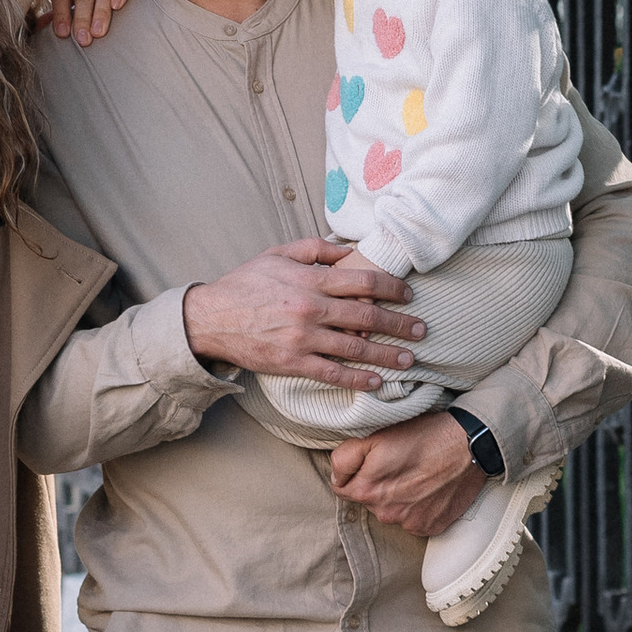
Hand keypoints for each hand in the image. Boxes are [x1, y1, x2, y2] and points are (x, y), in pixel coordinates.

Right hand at [182, 239, 425, 388]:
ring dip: (387, 355)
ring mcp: (303, 339)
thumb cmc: (245, 284)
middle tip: (421, 330)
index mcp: (310, 280)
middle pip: (368, 316)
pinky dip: (357, 379)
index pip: (364, 281)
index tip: (408, 295)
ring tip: (408, 359)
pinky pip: (332, 373)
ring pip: (355, 348)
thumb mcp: (278, 254)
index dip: (393, 288)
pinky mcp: (293, 363)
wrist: (210, 318)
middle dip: (400, 324)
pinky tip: (375, 382)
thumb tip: (350, 249)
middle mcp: (311, 309)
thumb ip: (315, 249)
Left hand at [329, 413, 485, 536]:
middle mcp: (386, 514)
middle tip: (399, 464)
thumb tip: (336, 476)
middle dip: (377, 484)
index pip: (342, 489)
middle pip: (368, 500)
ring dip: (398, 497)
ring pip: (391, 511)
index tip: (372, 461)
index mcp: (368, 491)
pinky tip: (429, 489)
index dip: (353, 472)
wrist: (470, 445)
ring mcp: (409, 523)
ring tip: (417, 474)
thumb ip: (345, 458)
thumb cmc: (424, 435)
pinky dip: (418, 507)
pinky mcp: (430, 527)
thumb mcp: (375, 435)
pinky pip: (413, 520)